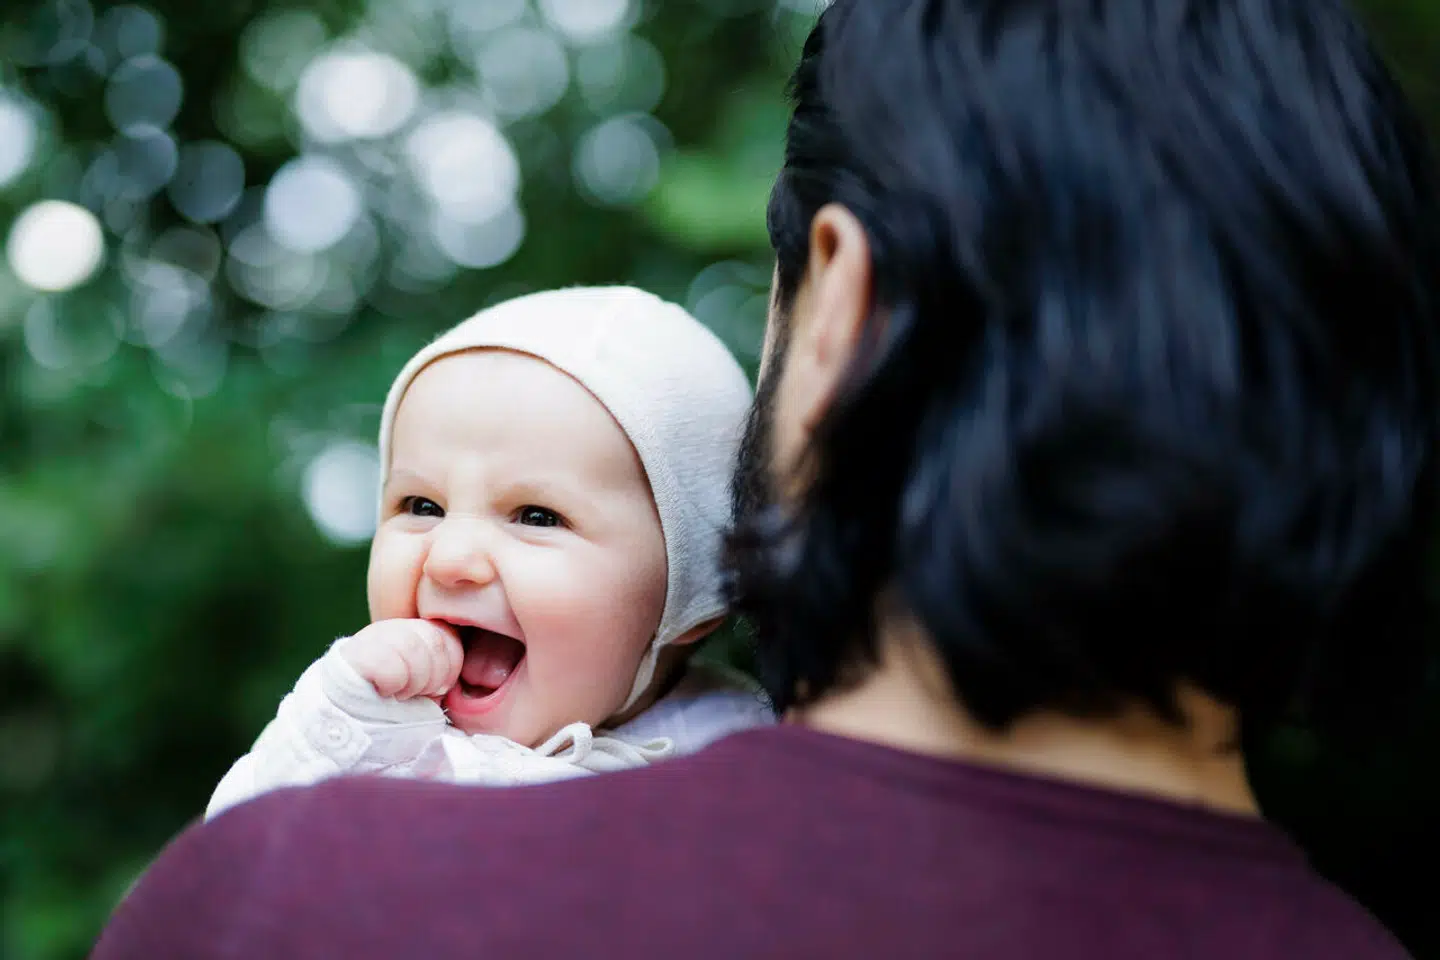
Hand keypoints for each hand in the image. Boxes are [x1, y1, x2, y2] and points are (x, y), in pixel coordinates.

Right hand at [340, 620, 462, 700]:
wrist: (349, 722)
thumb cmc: (395, 706)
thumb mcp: (426, 685)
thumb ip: (443, 667)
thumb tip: (464, 670)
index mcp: (415, 631)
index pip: (448, 635)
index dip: (450, 667)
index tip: (438, 688)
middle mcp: (393, 627)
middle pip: (435, 640)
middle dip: (434, 676)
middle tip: (417, 693)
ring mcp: (371, 637)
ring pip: (412, 647)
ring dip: (413, 682)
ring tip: (399, 694)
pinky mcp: (352, 654)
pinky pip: (388, 665)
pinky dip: (392, 684)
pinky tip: (383, 692)